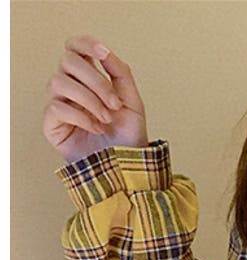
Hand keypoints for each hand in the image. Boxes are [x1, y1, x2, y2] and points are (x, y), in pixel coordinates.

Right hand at [43, 35, 148, 164]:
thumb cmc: (129, 138)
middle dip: (96, 81)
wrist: (127, 168)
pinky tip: (96, 128)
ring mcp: (59, 105)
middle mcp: (71, 88)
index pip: (75, 48)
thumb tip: (105, 51)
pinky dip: (81, 116)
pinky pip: (56, 107)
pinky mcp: (52, 125)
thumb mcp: (133, 103)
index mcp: (89, 79)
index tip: (102, 53)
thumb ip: (121, 74)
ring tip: (107, 119)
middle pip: (68, 61)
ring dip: (89, 100)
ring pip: (58, 82)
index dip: (84, 44)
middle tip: (114, 105)